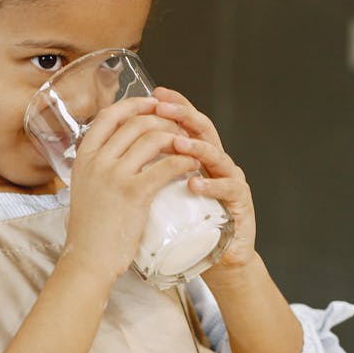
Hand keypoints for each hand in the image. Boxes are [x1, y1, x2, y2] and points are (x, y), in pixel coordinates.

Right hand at [62, 95, 200, 284]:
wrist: (89, 260)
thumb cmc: (90, 232)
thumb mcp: (84, 190)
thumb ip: (97, 169)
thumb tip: (116, 152)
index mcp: (83, 158)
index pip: (108, 116)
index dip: (133, 105)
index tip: (152, 103)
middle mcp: (97, 162)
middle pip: (135, 123)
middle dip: (162, 119)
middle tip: (179, 127)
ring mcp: (114, 176)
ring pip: (152, 139)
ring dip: (176, 138)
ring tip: (189, 146)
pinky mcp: (134, 193)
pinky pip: (166, 166)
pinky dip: (184, 161)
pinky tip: (192, 165)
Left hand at [152, 86, 256, 273]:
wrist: (217, 258)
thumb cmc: (186, 228)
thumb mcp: (162, 196)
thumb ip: (148, 174)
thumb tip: (114, 159)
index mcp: (197, 157)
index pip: (185, 123)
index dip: (173, 106)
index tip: (154, 93)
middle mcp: (216, 162)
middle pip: (203, 129)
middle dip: (183, 115)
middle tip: (164, 108)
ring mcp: (230, 179)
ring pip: (217, 155)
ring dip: (196, 147)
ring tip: (178, 144)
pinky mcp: (240, 202)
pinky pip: (228, 188)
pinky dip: (211, 184)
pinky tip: (195, 183)